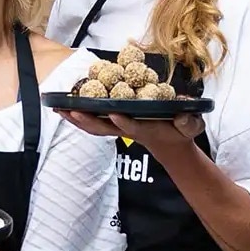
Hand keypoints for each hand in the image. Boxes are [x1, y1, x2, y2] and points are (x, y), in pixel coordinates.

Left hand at [56, 109, 202, 152]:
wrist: (170, 142)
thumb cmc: (181, 132)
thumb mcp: (191, 126)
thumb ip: (188, 121)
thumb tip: (183, 112)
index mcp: (147, 129)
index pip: (133, 127)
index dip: (124, 122)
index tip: (114, 113)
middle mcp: (128, 128)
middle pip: (104, 128)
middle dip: (88, 120)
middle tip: (72, 111)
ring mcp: (119, 128)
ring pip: (94, 126)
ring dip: (77, 119)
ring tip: (59, 108)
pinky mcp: (114, 124)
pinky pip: (92, 121)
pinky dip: (78, 116)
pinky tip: (64, 108)